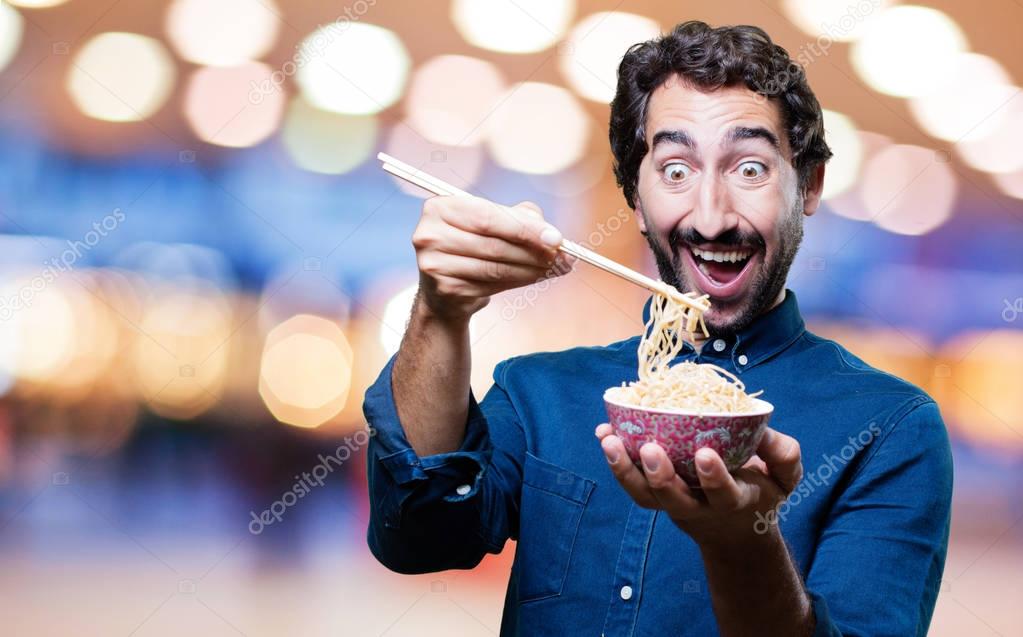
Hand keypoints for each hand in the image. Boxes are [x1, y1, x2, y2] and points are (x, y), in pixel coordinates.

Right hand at [412, 196, 570, 322]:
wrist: (445, 288)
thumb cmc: (474, 244)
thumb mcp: (494, 222)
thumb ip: (521, 218)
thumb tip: (552, 234)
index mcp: (440, 207)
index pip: (488, 217)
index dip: (525, 228)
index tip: (556, 238)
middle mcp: (430, 234)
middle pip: (493, 244)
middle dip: (533, 251)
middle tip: (561, 257)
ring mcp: (433, 264)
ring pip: (494, 267)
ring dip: (530, 269)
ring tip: (553, 268)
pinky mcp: (444, 289)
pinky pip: (489, 286)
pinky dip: (517, 282)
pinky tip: (533, 277)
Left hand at [595, 424, 802, 546]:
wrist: (735, 531)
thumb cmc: (760, 491)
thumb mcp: (784, 478)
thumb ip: (784, 455)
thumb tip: (764, 432)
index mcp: (733, 500)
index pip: (723, 494)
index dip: (714, 477)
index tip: (705, 454)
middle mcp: (698, 506)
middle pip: (674, 499)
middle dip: (661, 477)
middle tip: (649, 449)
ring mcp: (672, 503)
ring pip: (644, 495)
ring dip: (624, 469)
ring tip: (609, 440)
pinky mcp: (654, 496)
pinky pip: (631, 482)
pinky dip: (616, 460)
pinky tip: (604, 434)